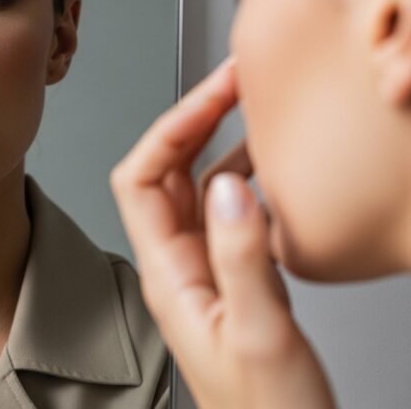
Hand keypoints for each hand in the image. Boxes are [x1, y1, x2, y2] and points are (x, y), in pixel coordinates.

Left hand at [110, 58, 334, 408]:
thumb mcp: (258, 332)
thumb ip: (242, 258)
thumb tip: (228, 186)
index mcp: (167, 274)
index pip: (141, 178)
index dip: (171, 127)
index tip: (213, 93)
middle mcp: (177, 265)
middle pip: (166, 172)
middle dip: (195, 118)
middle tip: (234, 81)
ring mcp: (202, 270)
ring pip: (198, 187)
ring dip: (221, 142)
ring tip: (253, 108)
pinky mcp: (232, 278)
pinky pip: (228, 212)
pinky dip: (246, 177)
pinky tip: (272, 168)